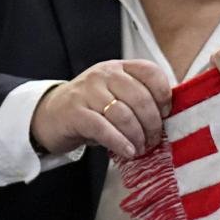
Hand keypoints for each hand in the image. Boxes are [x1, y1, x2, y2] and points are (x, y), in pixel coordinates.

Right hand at [28, 58, 173, 159]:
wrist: (51, 115)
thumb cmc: (93, 108)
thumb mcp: (117, 96)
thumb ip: (139, 99)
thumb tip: (168, 119)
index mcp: (119, 68)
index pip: (150, 71)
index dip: (163, 94)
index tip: (166, 114)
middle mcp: (104, 75)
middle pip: (140, 98)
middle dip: (152, 124)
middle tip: (154, 140)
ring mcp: (87, 92)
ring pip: (124, 115)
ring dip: (137, 136)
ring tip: (141, 148)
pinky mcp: (75, 112)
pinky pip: (103, 128)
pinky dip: (120, 143)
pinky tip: (128, 152)